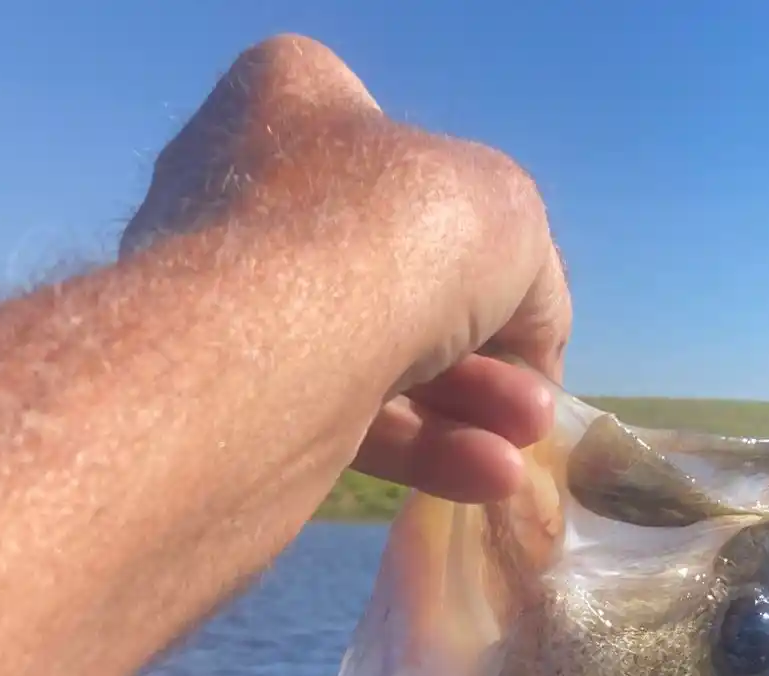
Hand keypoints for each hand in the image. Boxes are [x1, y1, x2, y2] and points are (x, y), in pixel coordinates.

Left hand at [121, 36, 571, 504]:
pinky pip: (341, 423)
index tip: (527, 311)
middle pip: (402, 280)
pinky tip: (485, 480)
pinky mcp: (232, 404)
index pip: (414, 165)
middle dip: (488, 354)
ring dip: (466, 410)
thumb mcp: (509, 217)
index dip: (487, 243)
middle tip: (536, 405)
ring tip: (522, 448)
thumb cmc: (384, 241)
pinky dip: (418, 449)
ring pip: (377, 361)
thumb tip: (531, 345)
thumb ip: (532, 276)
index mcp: (296, 103)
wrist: (258, 363)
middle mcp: (248, 194)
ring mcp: (233, 306)